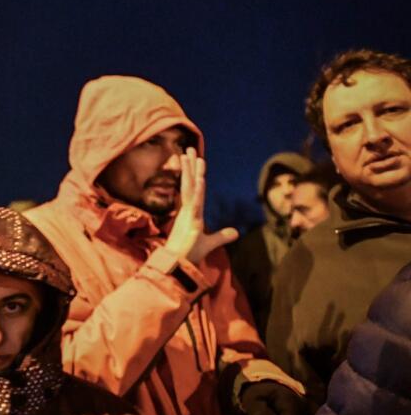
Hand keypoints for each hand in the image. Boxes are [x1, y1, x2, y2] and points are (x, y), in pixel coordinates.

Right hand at [164, 148, 237, 264]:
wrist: (179, 265)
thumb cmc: (189, 254)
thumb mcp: (211, 243)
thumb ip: (222, 236)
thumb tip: (236, 232)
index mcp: (190, 213)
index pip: (192, 189)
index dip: (192, 174)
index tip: (194, 160)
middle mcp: (188, 210)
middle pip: (188, 183)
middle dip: (189, 166)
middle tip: (188, 149)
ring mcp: (188, 214)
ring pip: (190, 188)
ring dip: (191, 171)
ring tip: (191, 155)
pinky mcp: (191, 221)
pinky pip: (195, 202)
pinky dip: (198, 190)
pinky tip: (199, 178)